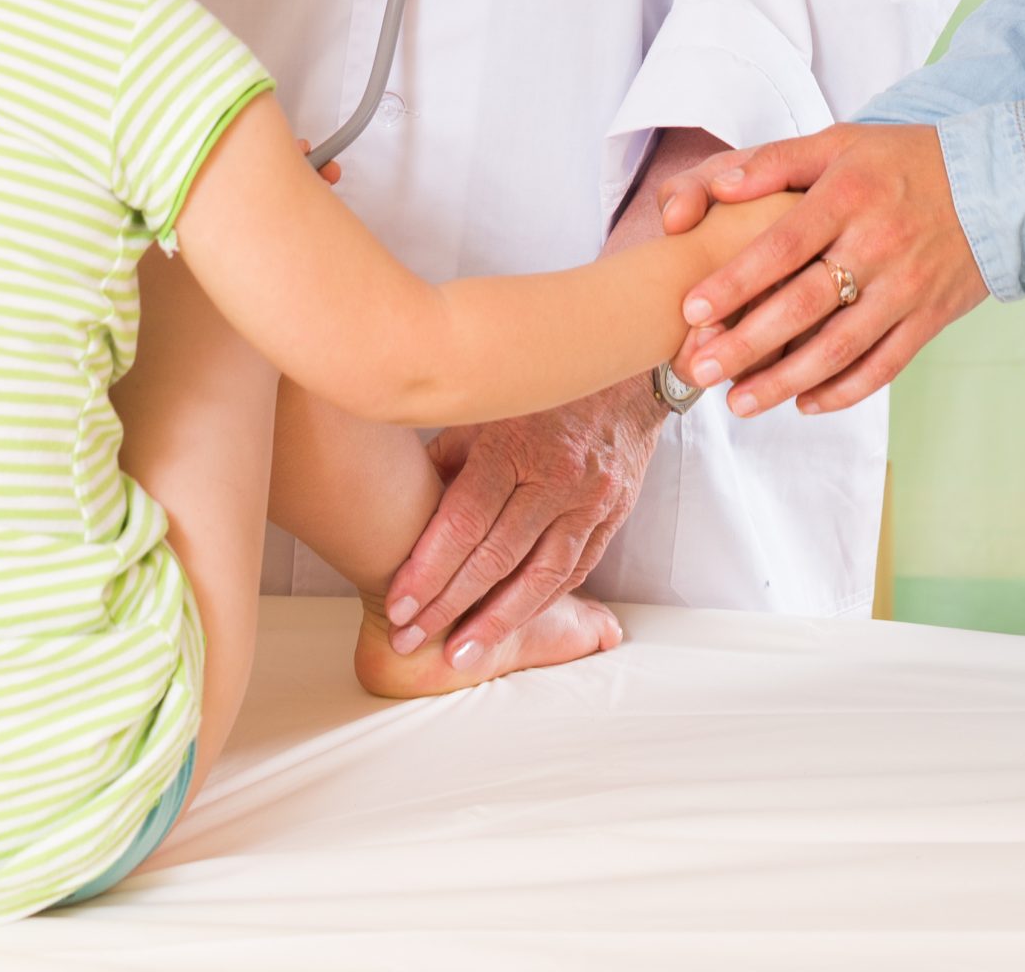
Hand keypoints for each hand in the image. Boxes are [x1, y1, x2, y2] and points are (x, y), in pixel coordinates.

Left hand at [381, 377, 663, 665]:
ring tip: (460, 655)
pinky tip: (511, 623)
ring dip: (497, 622)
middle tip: (410, 639)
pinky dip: (541, 602)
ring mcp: (590, 499)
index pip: (465, 521)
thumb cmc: (542, 387)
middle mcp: (556, 477)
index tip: (398, 604)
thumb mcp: (488, 407)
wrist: (625, 369)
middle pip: (495, 556)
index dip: (428, 568)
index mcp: (515, 444)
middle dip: (448, 604)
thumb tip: (406, 500)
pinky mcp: (613, 514)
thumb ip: (450, 456)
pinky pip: (575, 570)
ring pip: (540, 576)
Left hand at [664, 124, 988, 417]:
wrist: (998, 185)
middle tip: (698, 371)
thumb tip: (719, 185)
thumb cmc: (903, 161)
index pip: (782, 245)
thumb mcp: (841, 142)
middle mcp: (877, 243)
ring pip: (839, 347)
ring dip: (784, 381)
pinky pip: (884, 365)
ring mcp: (906, 287)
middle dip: (745, 344)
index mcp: (849, 195)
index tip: (691, 311)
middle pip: (803, 305)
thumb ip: (777, 160)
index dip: (736, 281)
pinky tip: (804, 404)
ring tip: (737, 402)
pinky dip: (843, 391)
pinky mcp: (929, 318)